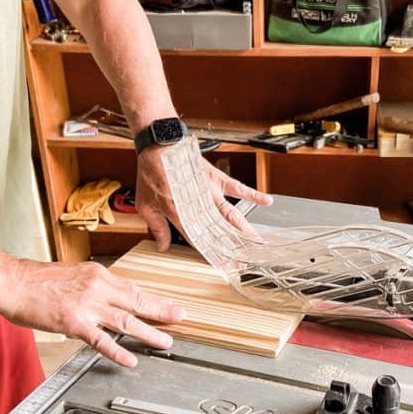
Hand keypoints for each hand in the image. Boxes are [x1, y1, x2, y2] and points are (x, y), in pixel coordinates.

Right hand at [0, 259, 185, 367]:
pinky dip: (117, 351)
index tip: (171, 305)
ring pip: (126, 321)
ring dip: (149, 333)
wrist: (10, 281)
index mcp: (98, 275)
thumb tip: (107, 300)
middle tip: (182, 318)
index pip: (133, 288)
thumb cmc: (35, 280)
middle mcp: (97, 287)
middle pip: (137, 301)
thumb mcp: (72, 276)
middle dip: (162, 311)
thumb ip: (92, 288)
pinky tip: (130, 360)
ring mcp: (87, 305)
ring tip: (166, 342)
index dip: (154, 298)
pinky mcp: (74, 322)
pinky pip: (101, 340)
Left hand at [135, 145, 272, 251]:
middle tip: (244, 262)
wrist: (159, 147)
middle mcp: (199, 206)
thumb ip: (157, 228)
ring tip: (257, 243)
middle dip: (233, 249)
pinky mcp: (216, 179)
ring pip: (231, 215)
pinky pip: (237, 188)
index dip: (213, 255)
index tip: (225, 266)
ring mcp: (210, 192)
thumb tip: (163, 246)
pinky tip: (267, 202)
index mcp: (180, 215)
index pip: (200, 240)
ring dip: (245, 230)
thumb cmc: (151, 174)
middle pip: (220, 232)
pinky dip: (253, 194)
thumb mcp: (146, 206)